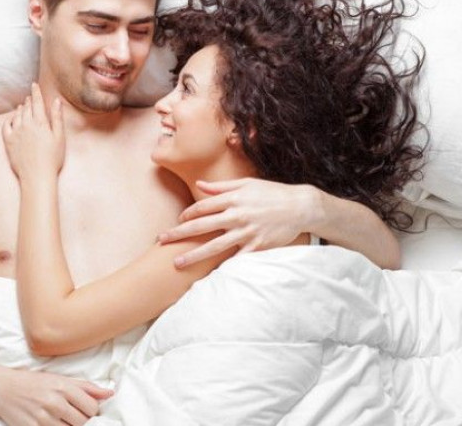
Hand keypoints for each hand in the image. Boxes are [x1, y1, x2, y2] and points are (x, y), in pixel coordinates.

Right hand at [0, 368, 112, 425]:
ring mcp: (43, 418)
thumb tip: (110, 394)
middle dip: (84, 422)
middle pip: (83, 422)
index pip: (92, 407)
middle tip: (76, 417)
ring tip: (65, 420)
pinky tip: (55, 424)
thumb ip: (86, 387)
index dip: (93, 412)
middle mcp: (55, 402)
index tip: (87, 411)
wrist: (2, 388)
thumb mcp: (60, 378)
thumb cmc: (33, 382)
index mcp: (64, 387)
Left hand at [2, 83, 64, 180]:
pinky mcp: (8, 142)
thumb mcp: (59, 137)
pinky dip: (10, 120)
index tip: (34, 85)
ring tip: (23, 106)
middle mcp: (26, 125)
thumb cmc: (52, 158)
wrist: (37, 175)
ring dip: (20, 109)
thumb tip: (56, 101)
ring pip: (17, 115)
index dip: (36, 92)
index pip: (37, 102)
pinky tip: (12, 119)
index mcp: (40, 122)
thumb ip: (57, 118)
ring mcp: (16, 133)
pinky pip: (6, 126)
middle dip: (29, 100)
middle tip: (30, 96)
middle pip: (26, 108)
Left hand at [159, 178, 321, 267]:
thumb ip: (221, 186)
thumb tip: (199, 184)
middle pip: (201, 226)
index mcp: (232, 198)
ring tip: (177, 263)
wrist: (300, 206)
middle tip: (161, 241)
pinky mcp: (257, 246)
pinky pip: (236, 259)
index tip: (178, 221)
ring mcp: (246, 232)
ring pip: (213, 246)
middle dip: (179, 234)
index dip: (187, 215)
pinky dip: (222, 267)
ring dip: (193, 255)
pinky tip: (208, 276)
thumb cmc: (272, 193)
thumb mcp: (246, 184)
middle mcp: (236, 215)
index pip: (202, 207)